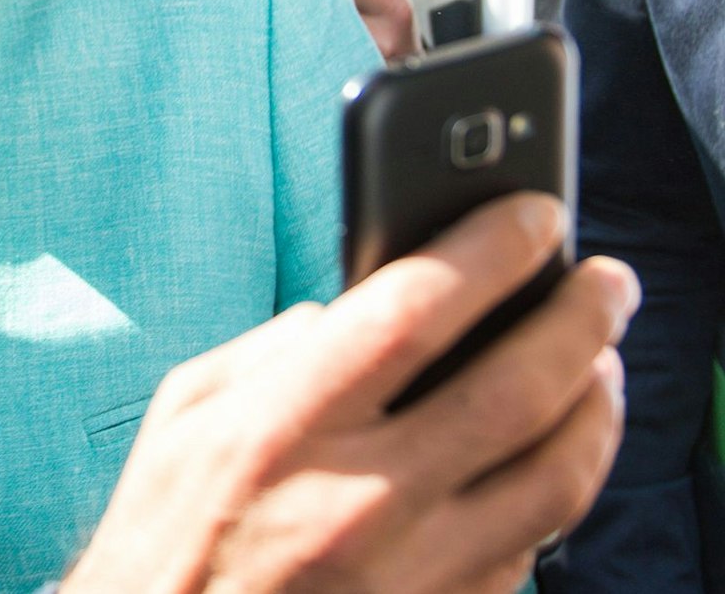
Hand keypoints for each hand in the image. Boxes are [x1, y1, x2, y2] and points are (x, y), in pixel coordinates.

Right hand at [64, 193, 634, 593]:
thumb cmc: (164, 538)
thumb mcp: (182, 420)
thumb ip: (265, 352)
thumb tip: (346, 314)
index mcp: (280, 428)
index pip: (411, 312)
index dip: (488, 251)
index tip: (534, 214)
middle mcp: (357, 500)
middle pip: (513, 390)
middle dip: (579, 319)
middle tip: (608, 279)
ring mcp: (411, 572)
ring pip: (555, 479)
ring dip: (598, 408)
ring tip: (603, 362)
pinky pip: (534, 549)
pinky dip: (558, 487)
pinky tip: (555, 451)